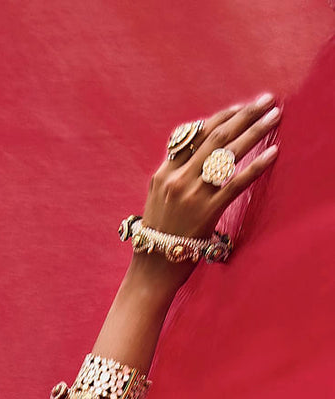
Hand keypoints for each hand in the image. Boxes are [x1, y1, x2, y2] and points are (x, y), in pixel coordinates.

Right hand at [136, 93, 280, 281]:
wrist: (153, 268)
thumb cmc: (160, 234)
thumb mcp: (158, 198)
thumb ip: (175, 173)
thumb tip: (197, 150)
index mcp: (164, 173)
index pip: (195, 134)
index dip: (221, 117)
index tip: (241, 108)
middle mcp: (177, 179)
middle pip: (215, 137)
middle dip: (243, 115)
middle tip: (265, 101)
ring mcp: (192, 196)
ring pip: (227, 154)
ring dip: (255, 131)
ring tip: (274, 117)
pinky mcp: (207, 213)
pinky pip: (236, 184)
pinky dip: (256, 166)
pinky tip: (273, 153)